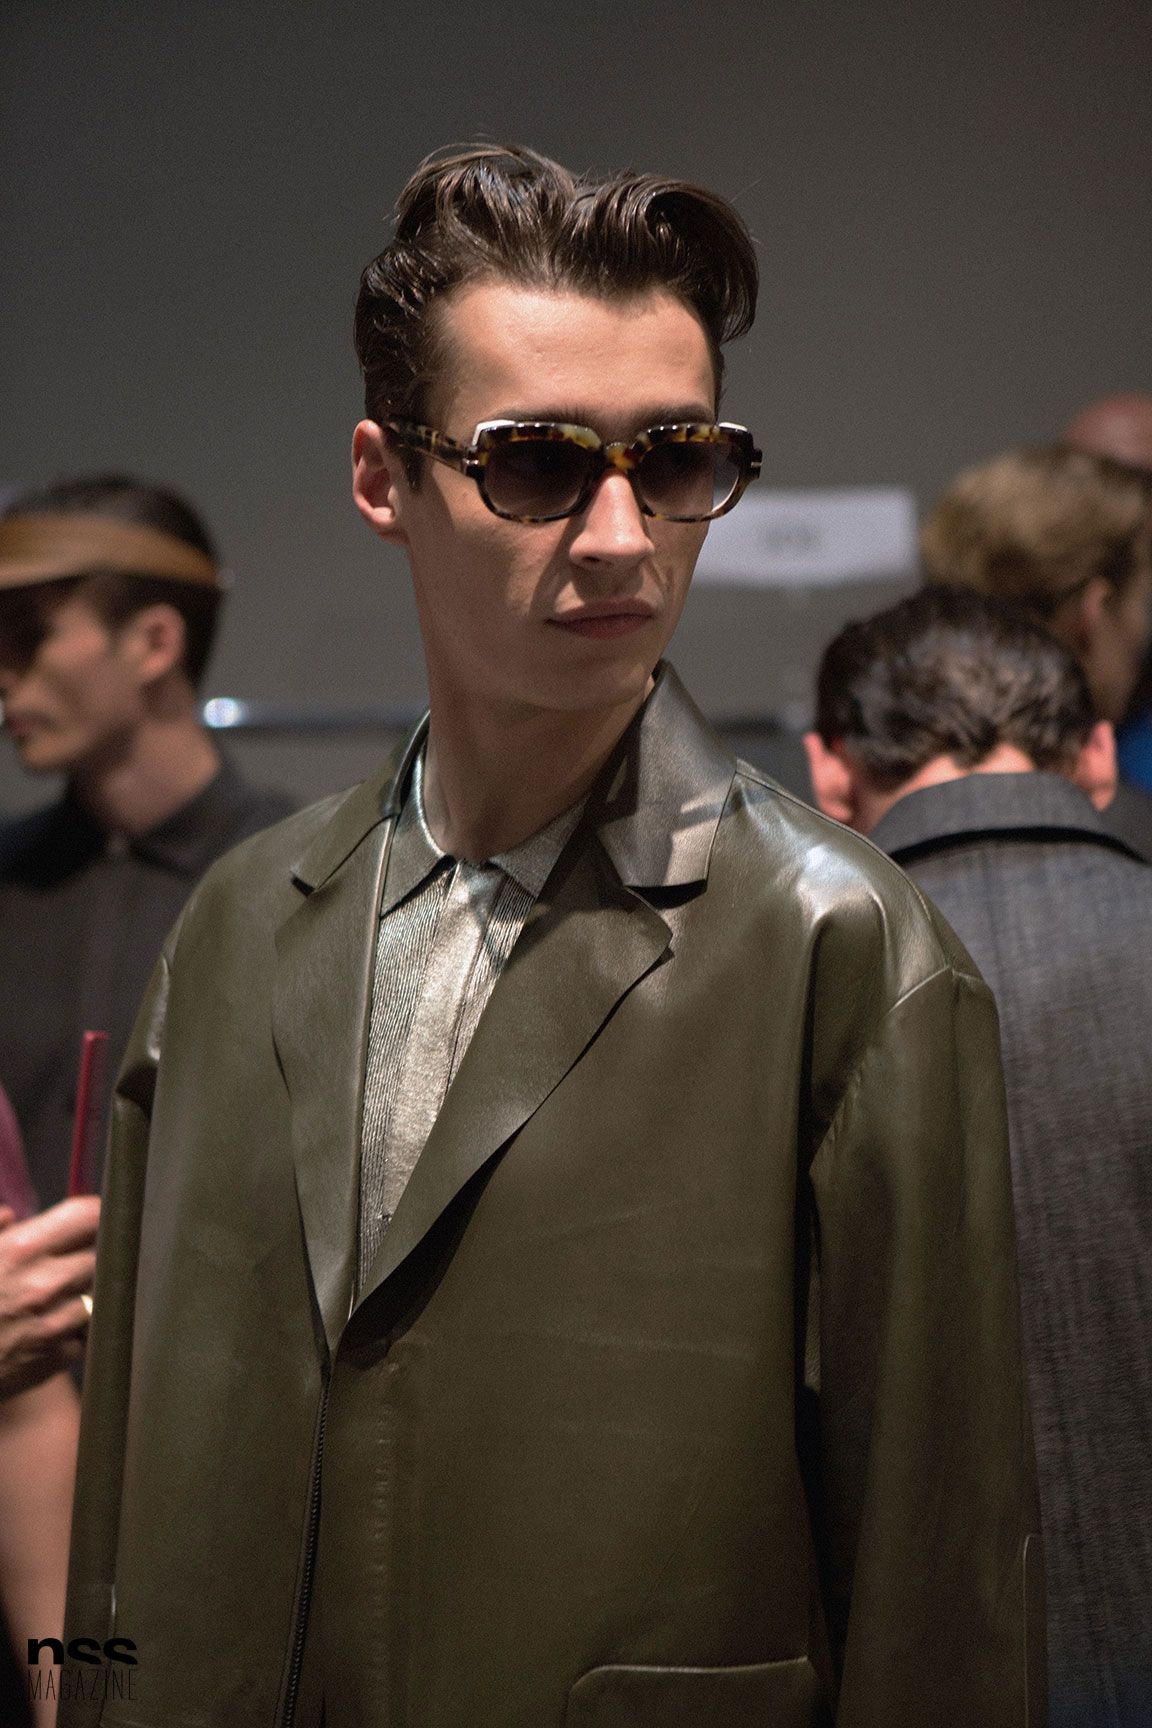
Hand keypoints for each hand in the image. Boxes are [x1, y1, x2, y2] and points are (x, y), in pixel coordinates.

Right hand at [0, 1197, 99, 1400]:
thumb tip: (9, 1216)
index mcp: (21, 1250)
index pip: (89, 1218)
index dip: (95, 1216)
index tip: (91, 1222)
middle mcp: (44, 1285)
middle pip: (101, 1257)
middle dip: (89, 1256)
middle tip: (69, 1262)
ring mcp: (54, 1324)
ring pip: (98, 1296)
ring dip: (84, 1294)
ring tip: (55, 1298)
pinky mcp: (57, 1358)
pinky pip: (84, 1334)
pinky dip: (73, 1331)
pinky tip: (47, 1328)